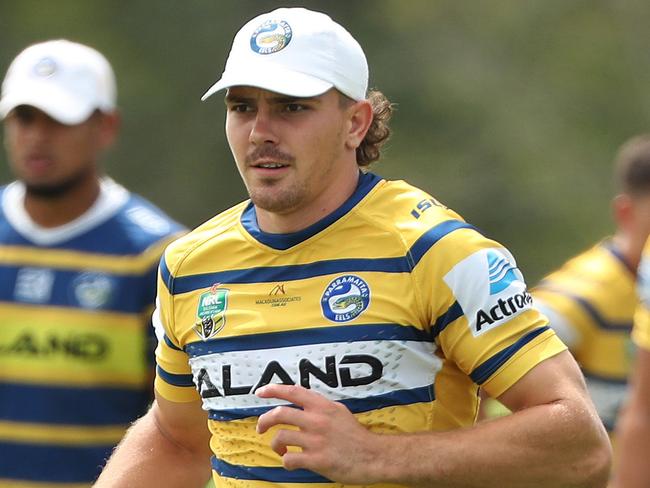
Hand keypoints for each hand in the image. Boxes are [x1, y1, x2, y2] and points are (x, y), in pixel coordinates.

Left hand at [256, 384, 382, 484]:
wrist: (373, 456)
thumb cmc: (355, 435)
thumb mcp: (339, 411)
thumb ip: (320, 407)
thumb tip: (303, 403)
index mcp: (323, 406)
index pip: (293, 392)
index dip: (273, 389)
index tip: (260, 392)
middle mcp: (317, 420)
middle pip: (280, 414)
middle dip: (264, 420)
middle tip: (260, 427)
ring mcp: (316, 440)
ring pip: (281, 437)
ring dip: (275, 444)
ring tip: (281, 449)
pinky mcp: (317, 460)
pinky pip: (289, 459)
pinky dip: (285, 461)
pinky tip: (291, 462)